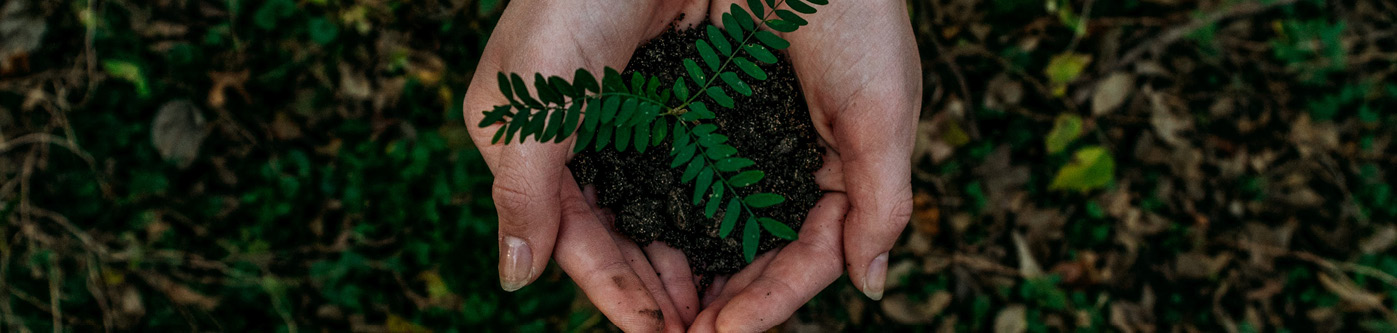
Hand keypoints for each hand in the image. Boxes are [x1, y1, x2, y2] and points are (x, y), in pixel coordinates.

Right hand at [461, 0, 710, 330]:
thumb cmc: (571, 0)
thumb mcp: (528, 98)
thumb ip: (522, 189)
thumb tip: (515, 278)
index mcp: (537, 144)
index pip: (574, 239)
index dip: (616, 291)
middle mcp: (588, 139)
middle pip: (624, 235)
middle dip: (661, 287)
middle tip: (705, 329)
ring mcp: (638, 119)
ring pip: (665, 211)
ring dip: (692, 261)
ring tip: (729, 305)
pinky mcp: (684, 96)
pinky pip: (700, 170)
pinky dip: (718, 211)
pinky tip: (746, 241)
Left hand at [686, 0, 920, 330]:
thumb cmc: (855, 16)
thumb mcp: (881, 111)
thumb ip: (880, 202)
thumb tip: (871, 287)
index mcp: (841, 171)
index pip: (810, 255)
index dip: (772, 300)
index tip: (727, 332)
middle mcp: (790, 163)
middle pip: (758, 253)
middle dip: (727, 300)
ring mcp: (744, 140)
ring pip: (718, 226)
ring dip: (691, 273)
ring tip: (659, 315)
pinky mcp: (702, 111)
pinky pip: (682, 177)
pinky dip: (664, 217)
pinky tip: (637, 250)